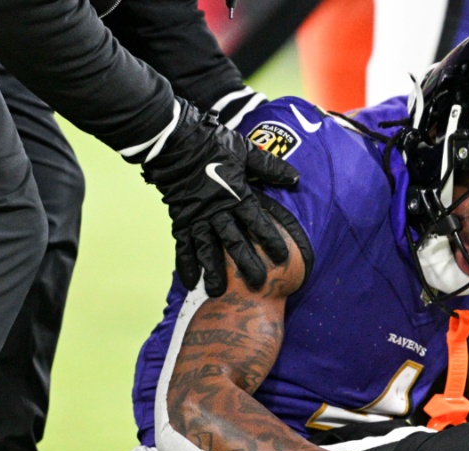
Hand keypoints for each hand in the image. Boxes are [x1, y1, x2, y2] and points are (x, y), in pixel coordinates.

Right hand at [141, 100, 298, 295]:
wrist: (174, 141)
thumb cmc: (212, 144)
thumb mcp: (244, 151)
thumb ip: (269, 167)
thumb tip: (295, 177)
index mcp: (236, 194)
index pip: (257, 221)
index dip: (271, 239)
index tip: (283, 258)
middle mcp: (217, 210)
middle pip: (234, 241)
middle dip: (246, 263)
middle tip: (258, 284)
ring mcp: (197, 216)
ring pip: (207, 248)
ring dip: (213, 271)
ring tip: (218, 292)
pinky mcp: (180, 218)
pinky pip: (182, 245)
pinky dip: (185, 263)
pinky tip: (190, 282)